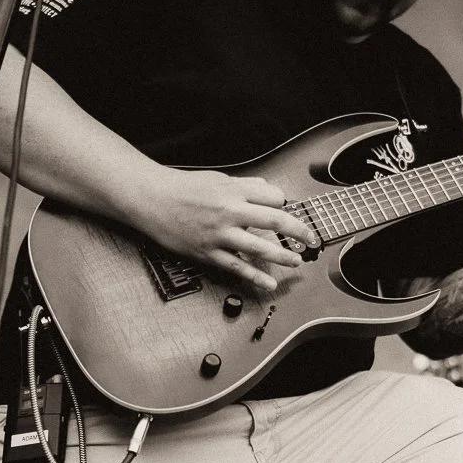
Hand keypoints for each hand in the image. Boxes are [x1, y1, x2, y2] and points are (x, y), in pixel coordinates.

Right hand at [141, 168, 317, 291]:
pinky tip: (269, 283)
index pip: (272, 197)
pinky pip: (237, 267)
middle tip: (311, 238)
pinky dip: (255, 277)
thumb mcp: (217, 178)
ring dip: (283, 256)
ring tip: (297, 261)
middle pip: (274, 220)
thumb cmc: (183, 188)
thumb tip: (268, 189)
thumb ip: (245, 185)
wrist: (151, 200)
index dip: (284, 203)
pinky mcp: (208, 252)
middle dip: (298, 230)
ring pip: (259, 247)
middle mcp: (230, 211)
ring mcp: (220, 234)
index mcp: (234, 190)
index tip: (287, 209)